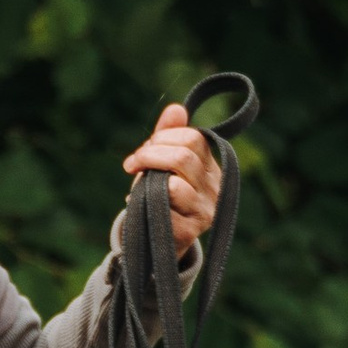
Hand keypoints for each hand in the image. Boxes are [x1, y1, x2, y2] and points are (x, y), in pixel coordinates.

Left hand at [121, 102, 222, 254]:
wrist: (159, 239)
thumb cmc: (162, 195)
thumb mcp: (164, 162)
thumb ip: (168, 135)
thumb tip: (176, 108)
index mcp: (210, 166)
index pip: (193, 138)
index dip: (163, 137)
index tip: (144, 149)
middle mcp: (214, 188)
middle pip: (183, 157)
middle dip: (150, 155)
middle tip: (133, 163)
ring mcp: (204, 211)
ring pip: (174, 184)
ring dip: (148, 178)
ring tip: (137, 183)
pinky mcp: (189, 232)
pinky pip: (164, 210)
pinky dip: (145, 202)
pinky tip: (138, 203)